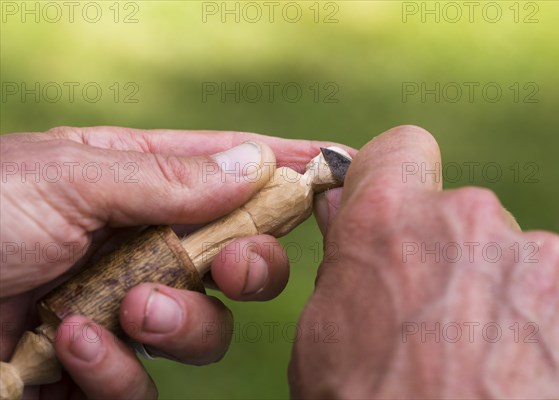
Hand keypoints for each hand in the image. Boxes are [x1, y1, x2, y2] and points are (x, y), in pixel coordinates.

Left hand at [0, 126, 350, 398]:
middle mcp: (140, 244)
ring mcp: (124, 308)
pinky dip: (115, 372)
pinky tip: (68, 351)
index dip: (285, 164)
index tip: (337, 166)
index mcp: (133, 181)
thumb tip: (256, 162)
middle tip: (231, 267)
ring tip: (125, 312)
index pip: (229, 168)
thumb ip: (166, 177)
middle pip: (238, 254)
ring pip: (204, 328)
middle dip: (249, 264)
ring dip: (176, 323)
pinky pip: (144, 385)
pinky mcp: (98, 370)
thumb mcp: (66, 176)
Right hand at [290, 125, 558, 398]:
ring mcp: (540, 260)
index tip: (395, 207)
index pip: (402, 146)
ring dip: (494, 291)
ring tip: (477, 360)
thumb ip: (343, 254)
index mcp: (392, 220)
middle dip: (446, 250)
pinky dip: (540, 327)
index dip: (395, 173)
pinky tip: (518, 376)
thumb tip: (343, 202)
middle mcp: (470, 220)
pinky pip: (556, 296)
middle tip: (431, 318)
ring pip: (510, 256)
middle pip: (461, 211)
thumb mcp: (323, 332)